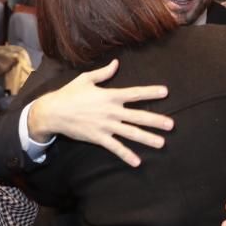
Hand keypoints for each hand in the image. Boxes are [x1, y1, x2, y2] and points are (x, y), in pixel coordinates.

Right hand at [27, 59, 172, 166]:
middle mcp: (111, 111)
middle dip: (156, 120)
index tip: (166, 92)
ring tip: (162, 143)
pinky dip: (126, 155)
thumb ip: (104, 72)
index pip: (135, 93)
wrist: (53, 112)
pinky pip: (115, 148)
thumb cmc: (69, 94)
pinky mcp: (98, 138)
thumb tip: (116, 63)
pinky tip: (137, 162)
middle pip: (138, 116)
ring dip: (147, 138)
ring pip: (131, 133)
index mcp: (110, 95)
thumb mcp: (86, 79)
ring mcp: (106, 126)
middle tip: (172, 125)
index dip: (151, 92)